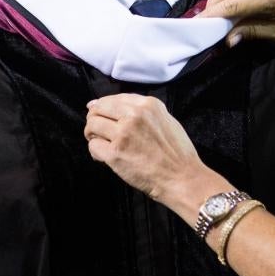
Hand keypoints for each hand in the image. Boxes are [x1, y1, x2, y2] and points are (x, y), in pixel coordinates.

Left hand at [84, 94, 230, 222]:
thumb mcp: (166, 120)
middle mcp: (134, 115)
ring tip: (101, 143)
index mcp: (148, 105)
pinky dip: (95, 151)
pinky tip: (104, 157)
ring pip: (92, 125)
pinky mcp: (115, 154)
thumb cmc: (177, 153)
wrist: (182, 177)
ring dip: (92, 134)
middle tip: (98, 131)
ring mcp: (123, 134)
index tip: (98, 112)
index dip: (102, 106)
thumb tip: (115, 107)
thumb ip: (144, 112)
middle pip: (99, 109)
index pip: (114, 98)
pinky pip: (93, 146)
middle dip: (94, 119)